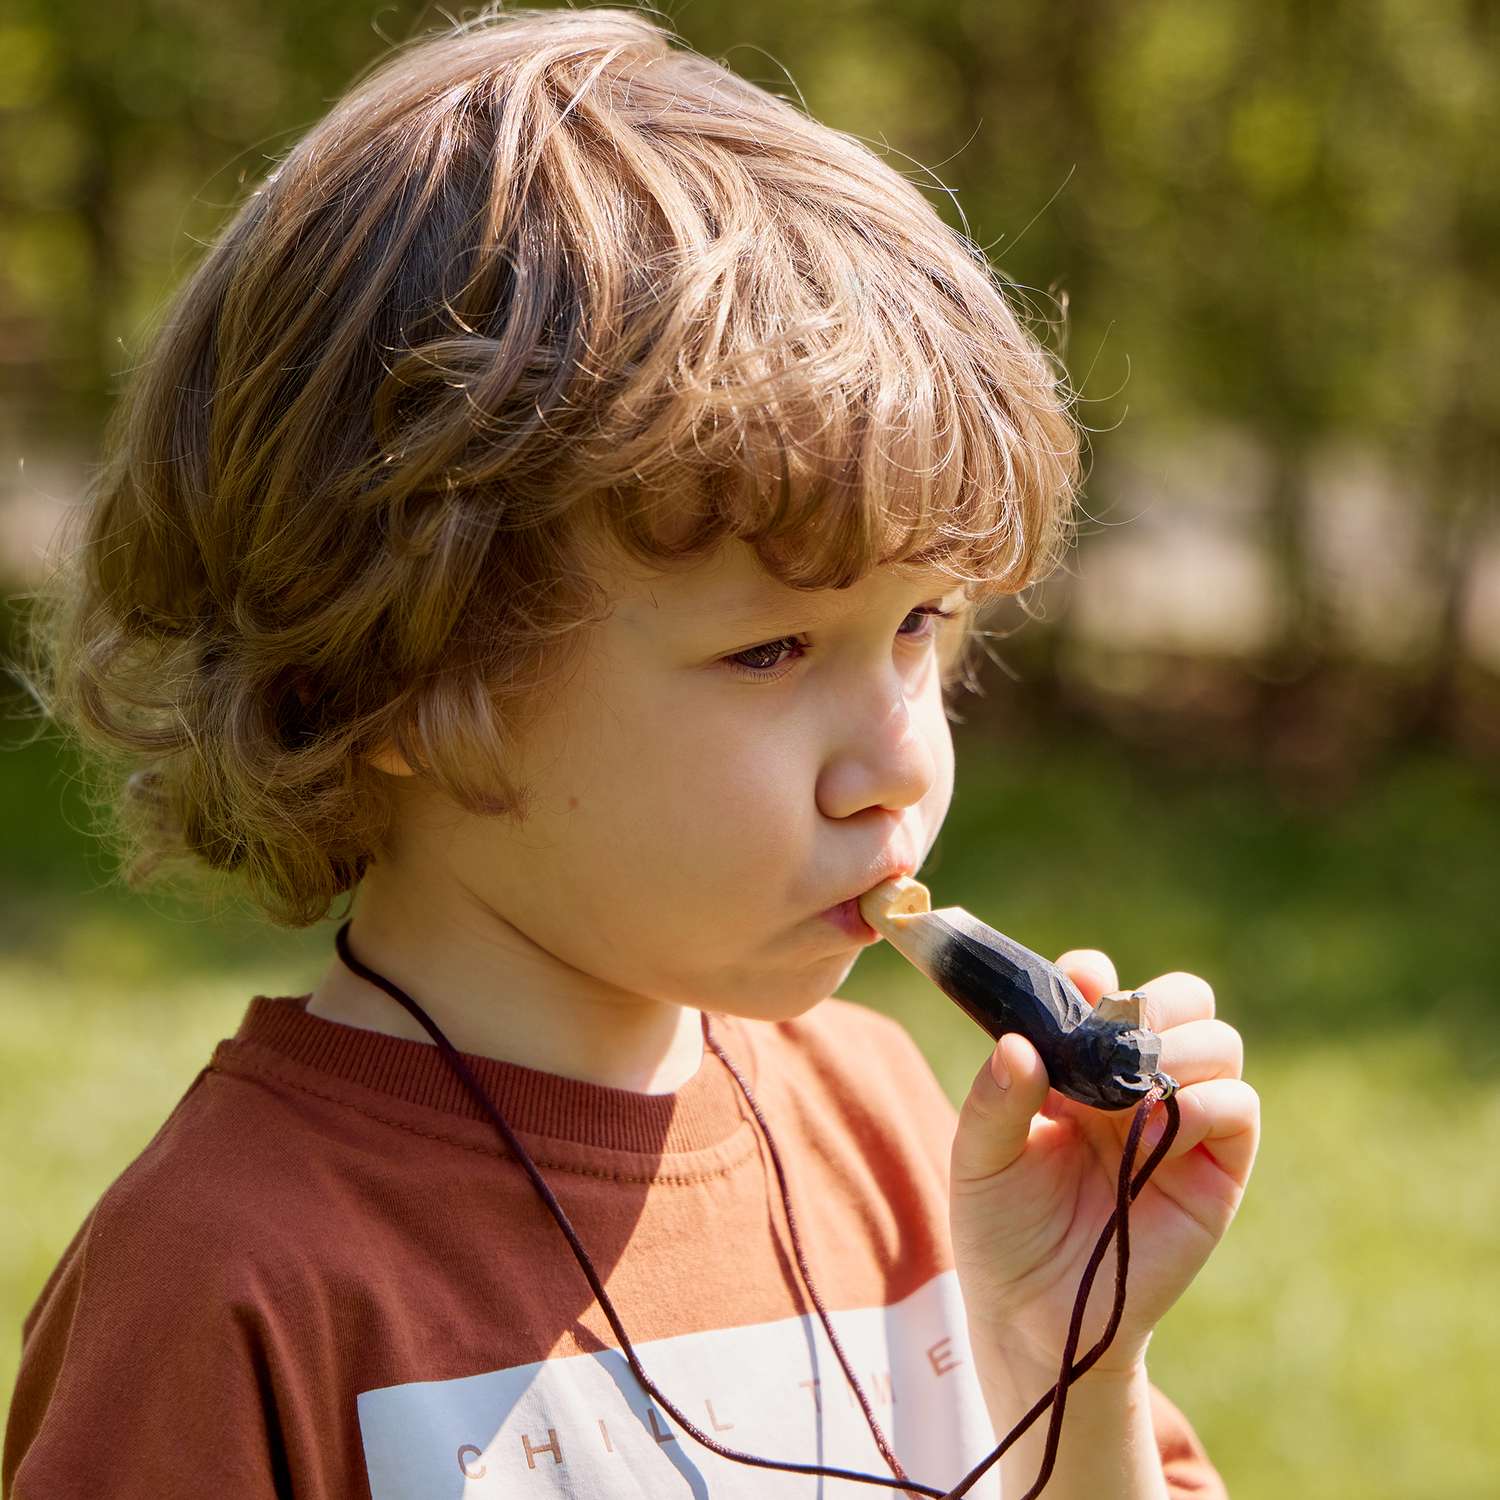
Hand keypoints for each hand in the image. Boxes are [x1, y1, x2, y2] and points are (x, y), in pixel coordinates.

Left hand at [949, 950, 1259, 1382]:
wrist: (1032, 1313)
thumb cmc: (1002, 1227)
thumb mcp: (979, 1158)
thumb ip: (994, 1099)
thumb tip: (1017, 1044)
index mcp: (1079, 1063)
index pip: (1106, 988)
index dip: (1093, 977)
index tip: (1075, 986)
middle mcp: (1135, 1082)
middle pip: (1183, 1001)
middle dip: (1158, 1001)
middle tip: (1118, 1031)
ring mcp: (1180, 1121)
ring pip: (1219, 1043)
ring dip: (1182, 1047)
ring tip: (1137, 1084)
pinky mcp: (1216, 1171)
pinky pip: (1238, 1110)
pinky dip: (1206, 1102)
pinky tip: (1160, 1121)